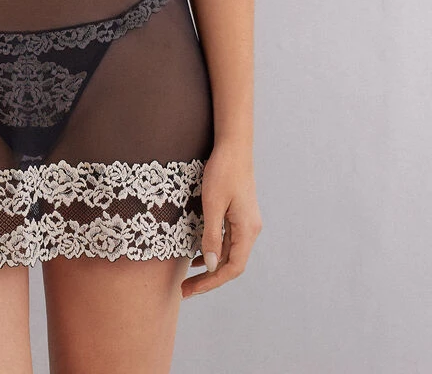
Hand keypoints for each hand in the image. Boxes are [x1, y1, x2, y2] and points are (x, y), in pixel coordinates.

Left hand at [181, 140, 262, 298]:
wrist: (234, 146)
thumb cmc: (223, 171)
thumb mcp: (212, 204)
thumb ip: (212, 235)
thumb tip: (211, 265)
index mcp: (247, 229)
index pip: (232, 268)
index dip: (212, 282)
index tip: (191, 289)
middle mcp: (250, 229)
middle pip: (231, 263)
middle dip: (209, 278)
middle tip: (185, 289)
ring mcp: (246, 222)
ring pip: (230, 253)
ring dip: (211, 266)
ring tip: (189, 277)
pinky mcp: (240, 214)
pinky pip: (229, 240)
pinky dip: (214, 250)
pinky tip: (199, 254)